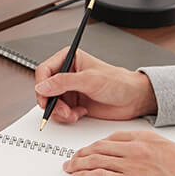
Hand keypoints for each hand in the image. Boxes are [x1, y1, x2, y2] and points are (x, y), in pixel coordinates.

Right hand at [34, 48, 156, 123]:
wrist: (133, 100)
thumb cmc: (119, 83)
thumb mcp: (90, 80)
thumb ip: (64, 82)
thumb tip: (43, 86)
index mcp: (69, 59)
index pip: (44, 70)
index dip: (42, 85)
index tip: (46, 98)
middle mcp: (66, 74)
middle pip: (44, 90)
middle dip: (52, 103)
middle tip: (63, 110)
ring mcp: (69, 90)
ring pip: (50, 104)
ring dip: (60, 112)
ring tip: (74, 112)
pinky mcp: (72, 103)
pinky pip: (59, 113)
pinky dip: (67, 116)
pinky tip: (80, 112)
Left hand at [63, 130, 174, 175]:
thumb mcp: (167, 147)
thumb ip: (146, 147)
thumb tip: (129, 153)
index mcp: (145, 137)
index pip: (111, 137)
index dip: (95, 144)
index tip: (88, 149)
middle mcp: (135, 148)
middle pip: (99, 148)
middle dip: (81, 153)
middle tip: (72, 158)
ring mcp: (131, 165)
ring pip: (95, 161)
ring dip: (78, 165)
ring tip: (69, 168)